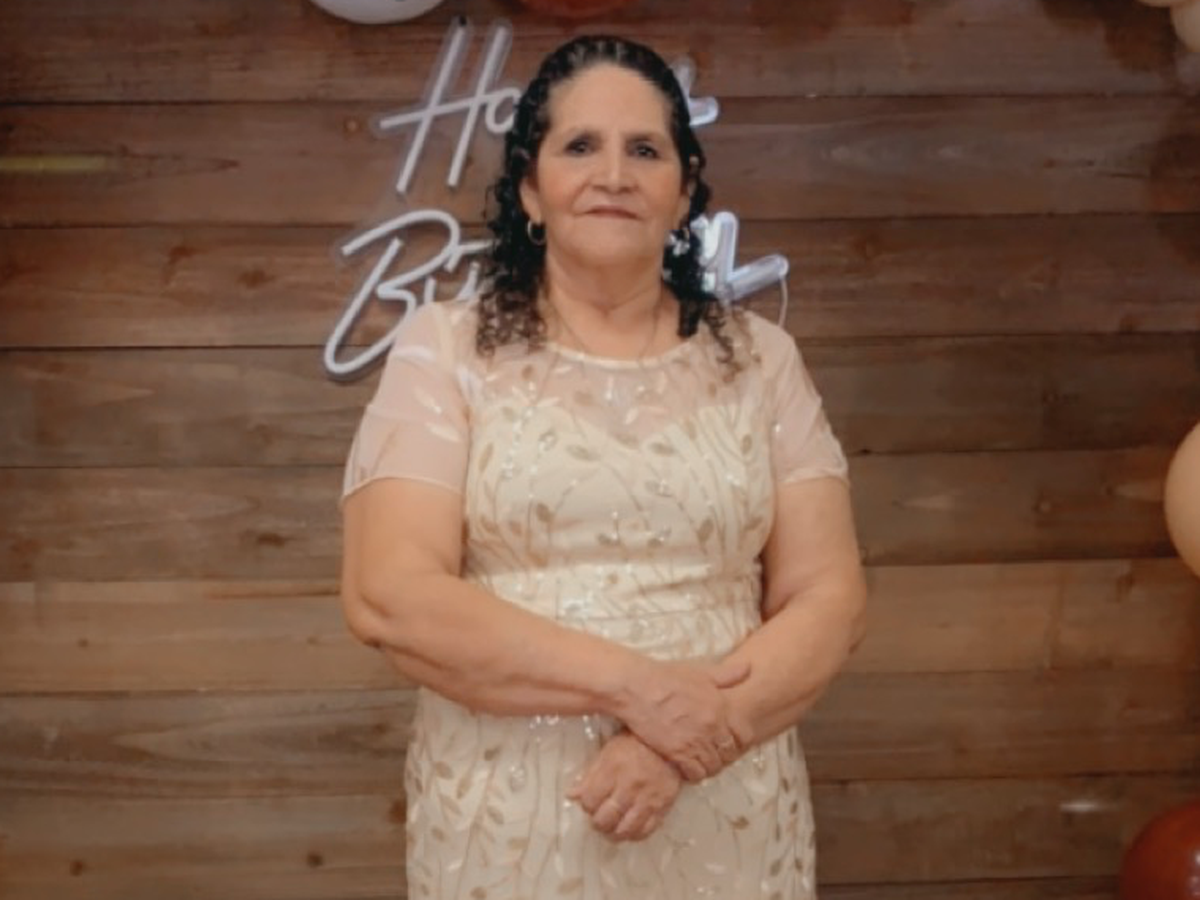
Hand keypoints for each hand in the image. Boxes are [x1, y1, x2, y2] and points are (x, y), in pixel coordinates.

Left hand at [568, 731, 681, 841]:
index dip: (586, 806)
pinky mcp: (662, 807)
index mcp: (612, 770)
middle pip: (605, 819)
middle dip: (598, 823)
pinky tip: (629, 830)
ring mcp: (647, 799)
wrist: (670, 744)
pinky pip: (645, 831)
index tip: (588, 803)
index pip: (590, 801)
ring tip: (611, 829)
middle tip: (599, 819)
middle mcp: (629, 787)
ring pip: (624, 830)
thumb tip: (571, 795)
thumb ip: (590, 775)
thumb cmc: (636, 743)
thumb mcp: (608, 752)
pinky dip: (634, 835)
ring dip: (614, 834)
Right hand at [615, 655, 752, 781]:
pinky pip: (695, 773)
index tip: (730, 743)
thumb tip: (748, 669)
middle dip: (724, 756)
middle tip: (714, 755)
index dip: (740, 742)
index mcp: (721, 707)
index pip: (745, 735)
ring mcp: (696, 741)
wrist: (637, 687)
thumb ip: (726, 674)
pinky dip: (693, 774)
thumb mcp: (700, 671)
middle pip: (729, 754)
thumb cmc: (667, 676)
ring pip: (713, 766)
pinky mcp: (677, 753)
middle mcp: (713, 726)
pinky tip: (686, 767)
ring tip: (700, 762)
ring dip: (709, 767)